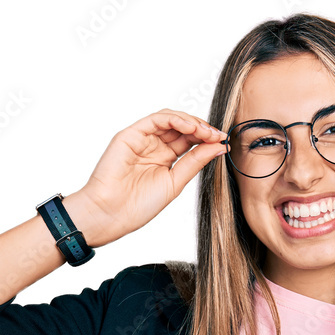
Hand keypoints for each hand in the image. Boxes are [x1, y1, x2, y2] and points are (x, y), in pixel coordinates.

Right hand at [72, 109, 227, 246]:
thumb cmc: (138, 205)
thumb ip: (195, 162)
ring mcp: (142, 139)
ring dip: (191, 122)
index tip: (224, 142)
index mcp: (165, 159)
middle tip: (218, 135)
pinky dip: (175, 120)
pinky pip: (155, 119)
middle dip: (203, 129)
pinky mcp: (130, 135)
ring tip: (206, 132)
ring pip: (171, 120)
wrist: (110, 214)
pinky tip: (190, 127)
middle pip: (182, 128)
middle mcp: (154, 146)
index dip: (207, 139)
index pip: (190, 141)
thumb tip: (218, 147)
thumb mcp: (175, 183)